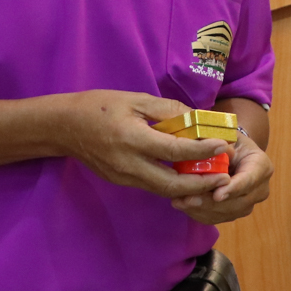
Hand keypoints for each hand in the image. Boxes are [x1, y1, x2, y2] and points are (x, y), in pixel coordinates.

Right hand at [55, 90, 229, 201]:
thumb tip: (197, 118)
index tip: (223, 147)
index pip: (174, 151)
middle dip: (202, 184)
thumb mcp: (136, 100)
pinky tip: (188, 177)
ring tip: (213, 180)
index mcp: (133, 139)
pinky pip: (153, 186)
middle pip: (172, 184)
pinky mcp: (122, 181)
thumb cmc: (100, 106)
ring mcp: (124, 177)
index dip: (201, 151)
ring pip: (164, 190)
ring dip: (190, 189)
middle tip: (225, 178)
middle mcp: (129, 164)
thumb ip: (168, 110)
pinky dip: (174, 185)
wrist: (64, 126)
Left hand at [176, 131, 272, 224]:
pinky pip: (217, 218)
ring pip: (227, 213)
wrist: (233, 153)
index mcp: (261, 166)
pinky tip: (183, 206)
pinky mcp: (235, 212)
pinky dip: (199, 213)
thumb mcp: (226, 135)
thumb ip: (220, 142)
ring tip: (180, 202)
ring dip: (202, 210)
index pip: (249, 180)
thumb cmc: (228, 141)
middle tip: (188, 199)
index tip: (217, 195)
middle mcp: (260, 188)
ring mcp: (249, 203)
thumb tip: (213, 150)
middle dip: (211, 203)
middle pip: (238, 202)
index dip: (233, 189)